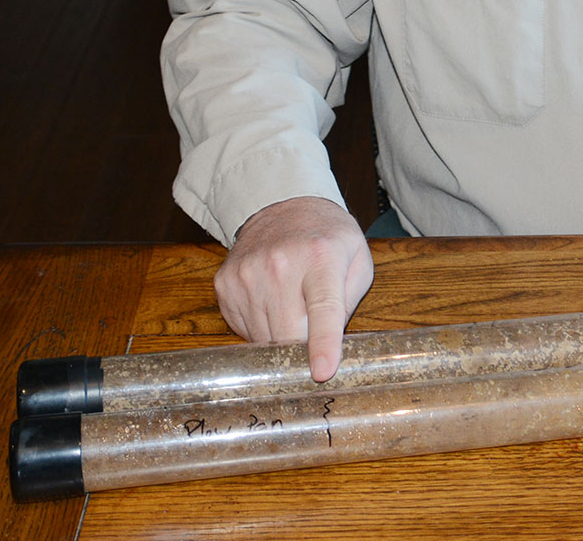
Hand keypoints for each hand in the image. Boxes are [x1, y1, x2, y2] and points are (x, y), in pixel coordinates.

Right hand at [215, 196, 373, 381]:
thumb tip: (329, 346)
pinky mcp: (225, 284)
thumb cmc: (327, 240)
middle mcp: (280, 264)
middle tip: (313, 332)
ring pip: (264, 338)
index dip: (322, 345)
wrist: (285, 208)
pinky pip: (243, 330)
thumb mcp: (357, 262)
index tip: (322, 373)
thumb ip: (348, 304)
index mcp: (321, 257)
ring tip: (292, 305)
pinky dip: (261, 327)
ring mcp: (247, 274)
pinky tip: (271, 303)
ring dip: (281, 336)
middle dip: (303, 346)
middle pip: (288, 334)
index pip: (323, 309)